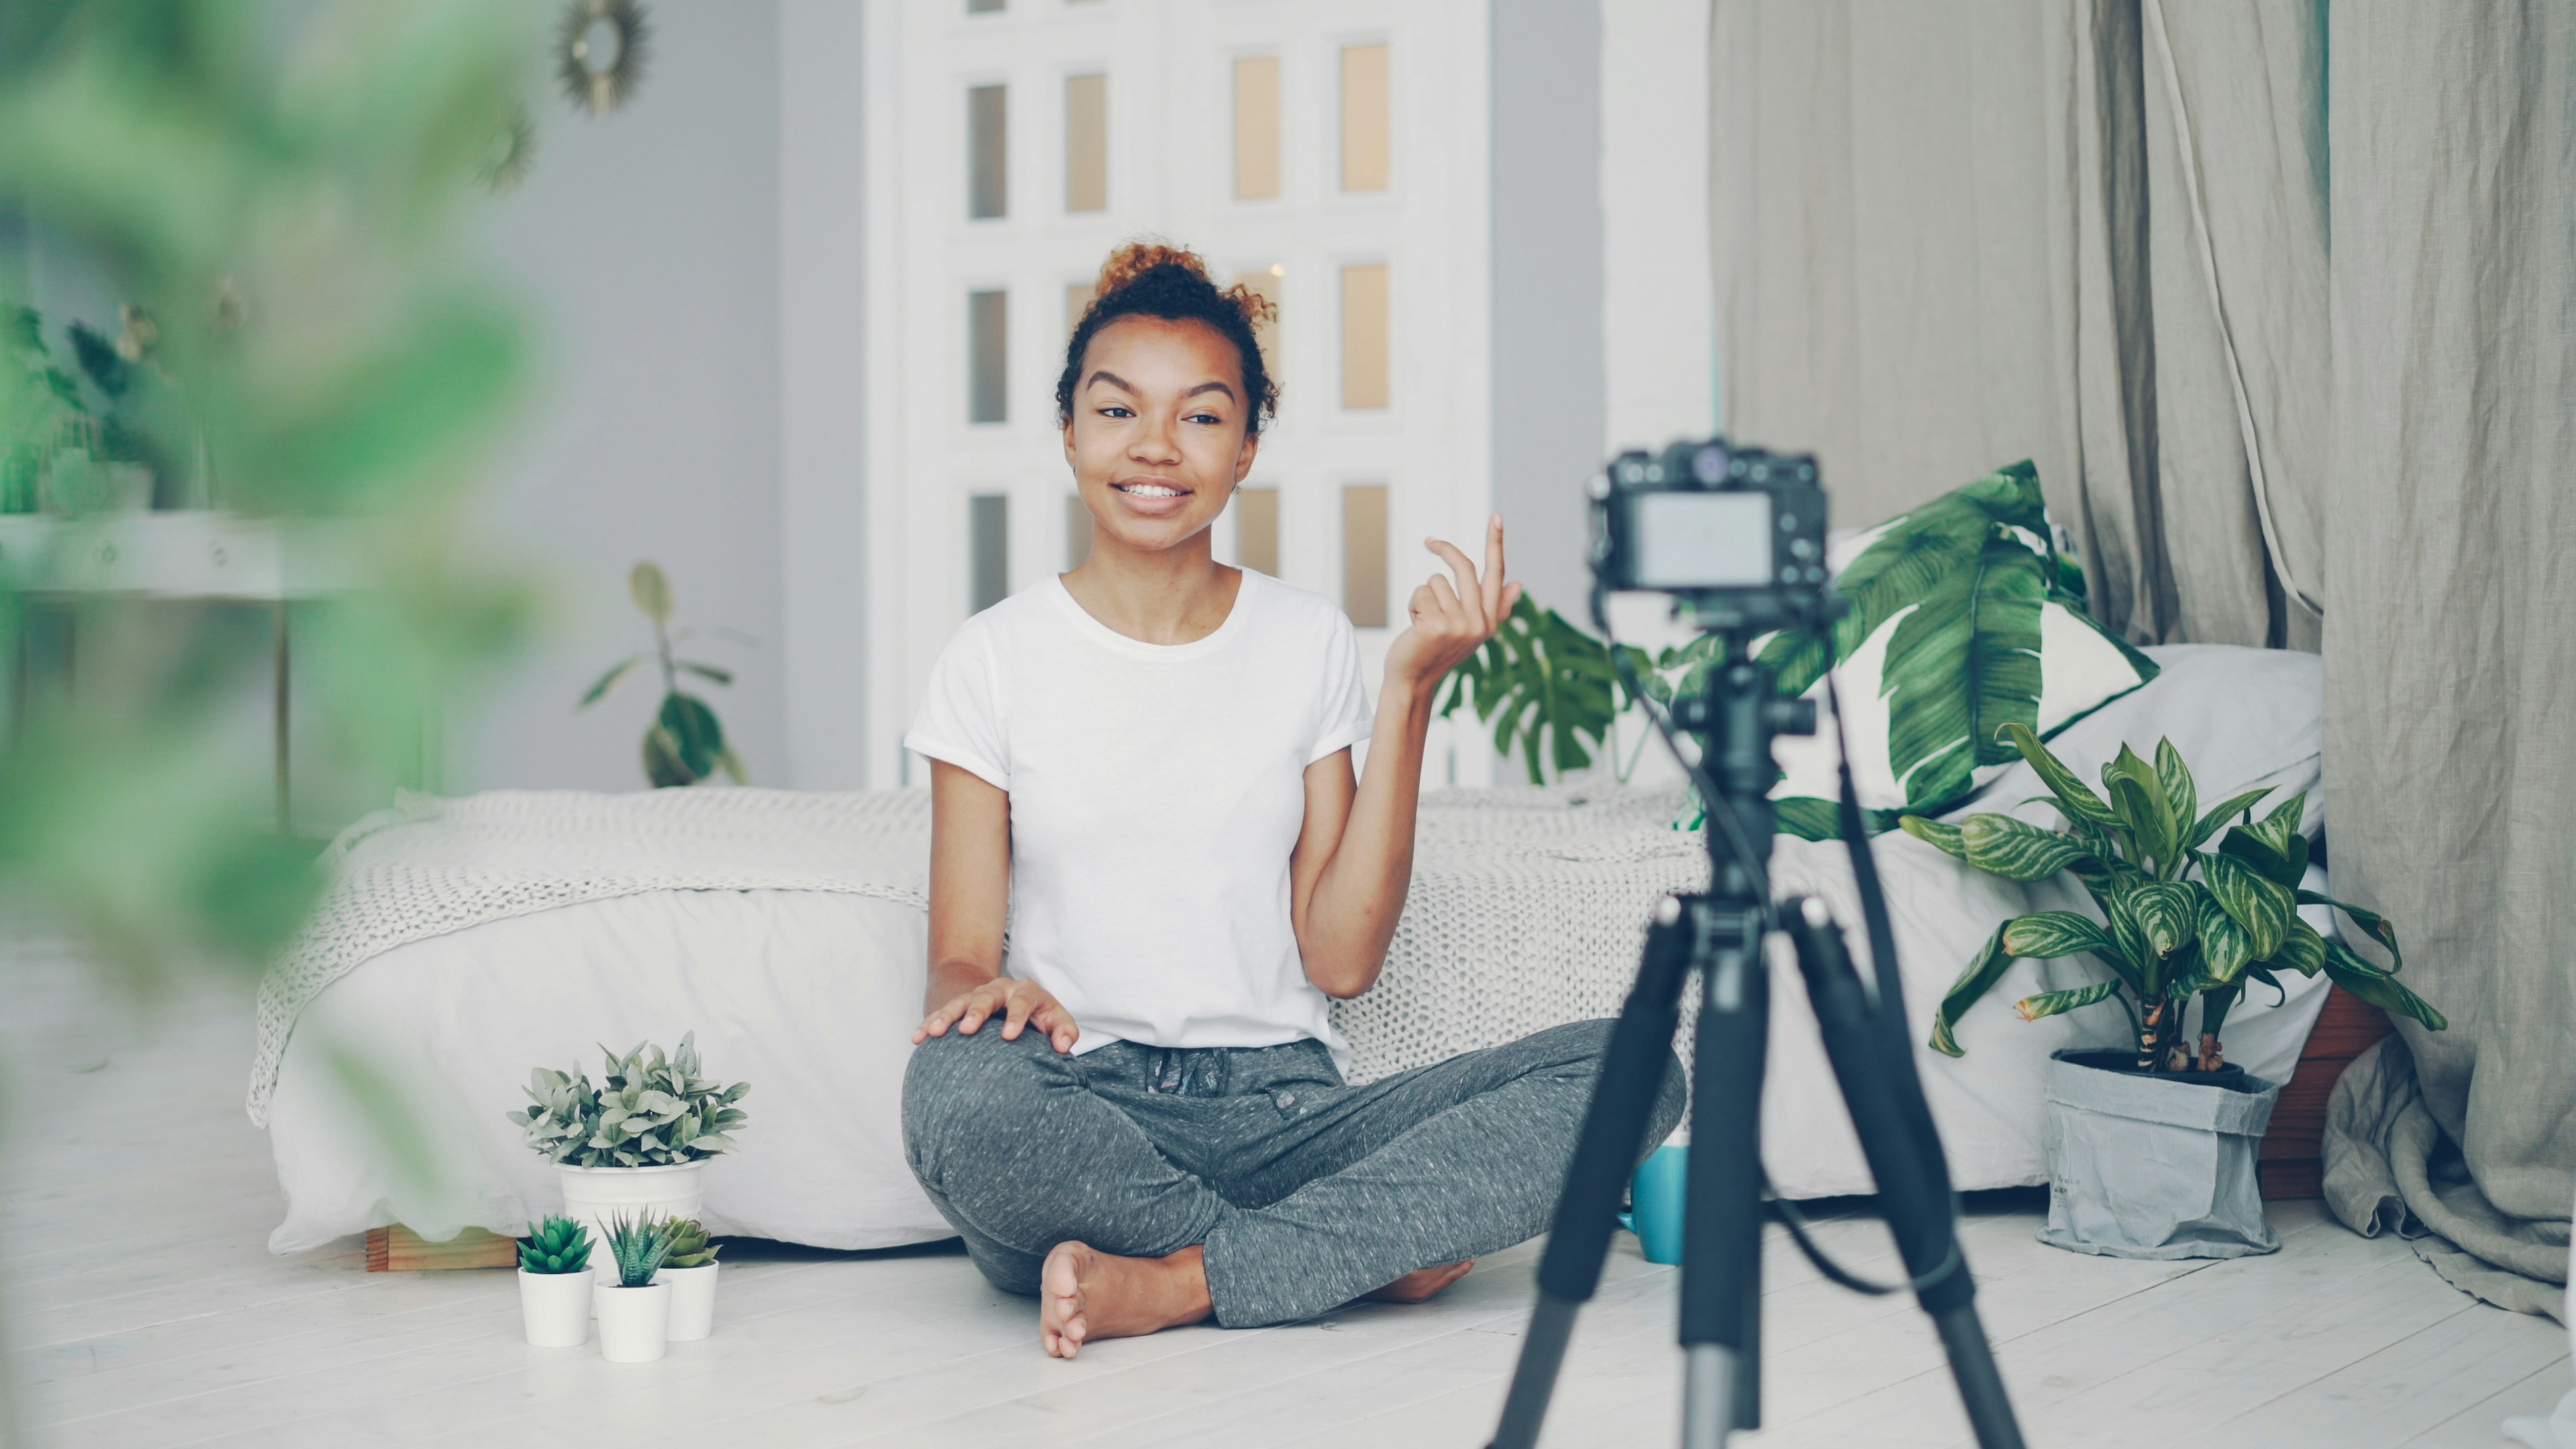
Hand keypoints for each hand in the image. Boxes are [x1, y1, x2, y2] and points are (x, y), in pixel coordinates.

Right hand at [913, 977, 1079, 1052]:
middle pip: (985, 997)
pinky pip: (941, 1014)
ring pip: (959, 1003)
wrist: (1016, 1001)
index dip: (1016, 1016)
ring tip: (933, 1032)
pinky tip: (917, 1037)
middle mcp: (998, 990)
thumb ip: (1065, 1032)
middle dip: (976, 1012)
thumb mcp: (1058, 1021)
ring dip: (945, 1016)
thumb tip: (1062, 1046)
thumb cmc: (1041, 1017)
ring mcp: (976, 997)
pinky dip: (929, 1024)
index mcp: (1025, 992)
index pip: (1022, 1001)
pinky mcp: (960, 1008)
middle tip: (967, 1030)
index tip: (1009, 1036)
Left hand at [1384, 515, 1521, 693]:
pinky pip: (1421, 593)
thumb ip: (1495, 607)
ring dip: (1423, 596)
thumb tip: (1519, 584)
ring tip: (1422, 621)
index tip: (1497, 516)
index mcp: (1490, 620)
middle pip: (1465, 567)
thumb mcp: (1469, 630)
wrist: (1412, 680)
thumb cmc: (1437, 651)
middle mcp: (1479, 622)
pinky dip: (1413, 605)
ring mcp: (1459, 625)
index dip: (1496, 543)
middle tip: (1429, 541)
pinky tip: (1414, 627)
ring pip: (1436, 581)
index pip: (1496, 574)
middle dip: (1444, 549)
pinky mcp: (1436, 626)